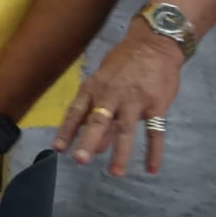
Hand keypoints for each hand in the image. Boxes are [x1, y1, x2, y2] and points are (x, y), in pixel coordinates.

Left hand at [54, 26, 181, 176]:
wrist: (154, 44)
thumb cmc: (124, 64)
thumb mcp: (104, 81)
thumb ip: (98, 112)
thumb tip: (94, 145)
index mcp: (94, 87)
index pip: (77, 111)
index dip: (67, 130)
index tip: (58, 149)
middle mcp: (111, 94)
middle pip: (98, 120)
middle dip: (88, 140)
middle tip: (80, 160)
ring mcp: (135, 100)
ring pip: (125, 129)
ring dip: (120, 152)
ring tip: (115, 172)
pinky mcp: (157, 105)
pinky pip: (155, 131)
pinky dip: (154, 151)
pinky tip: (152, 168)